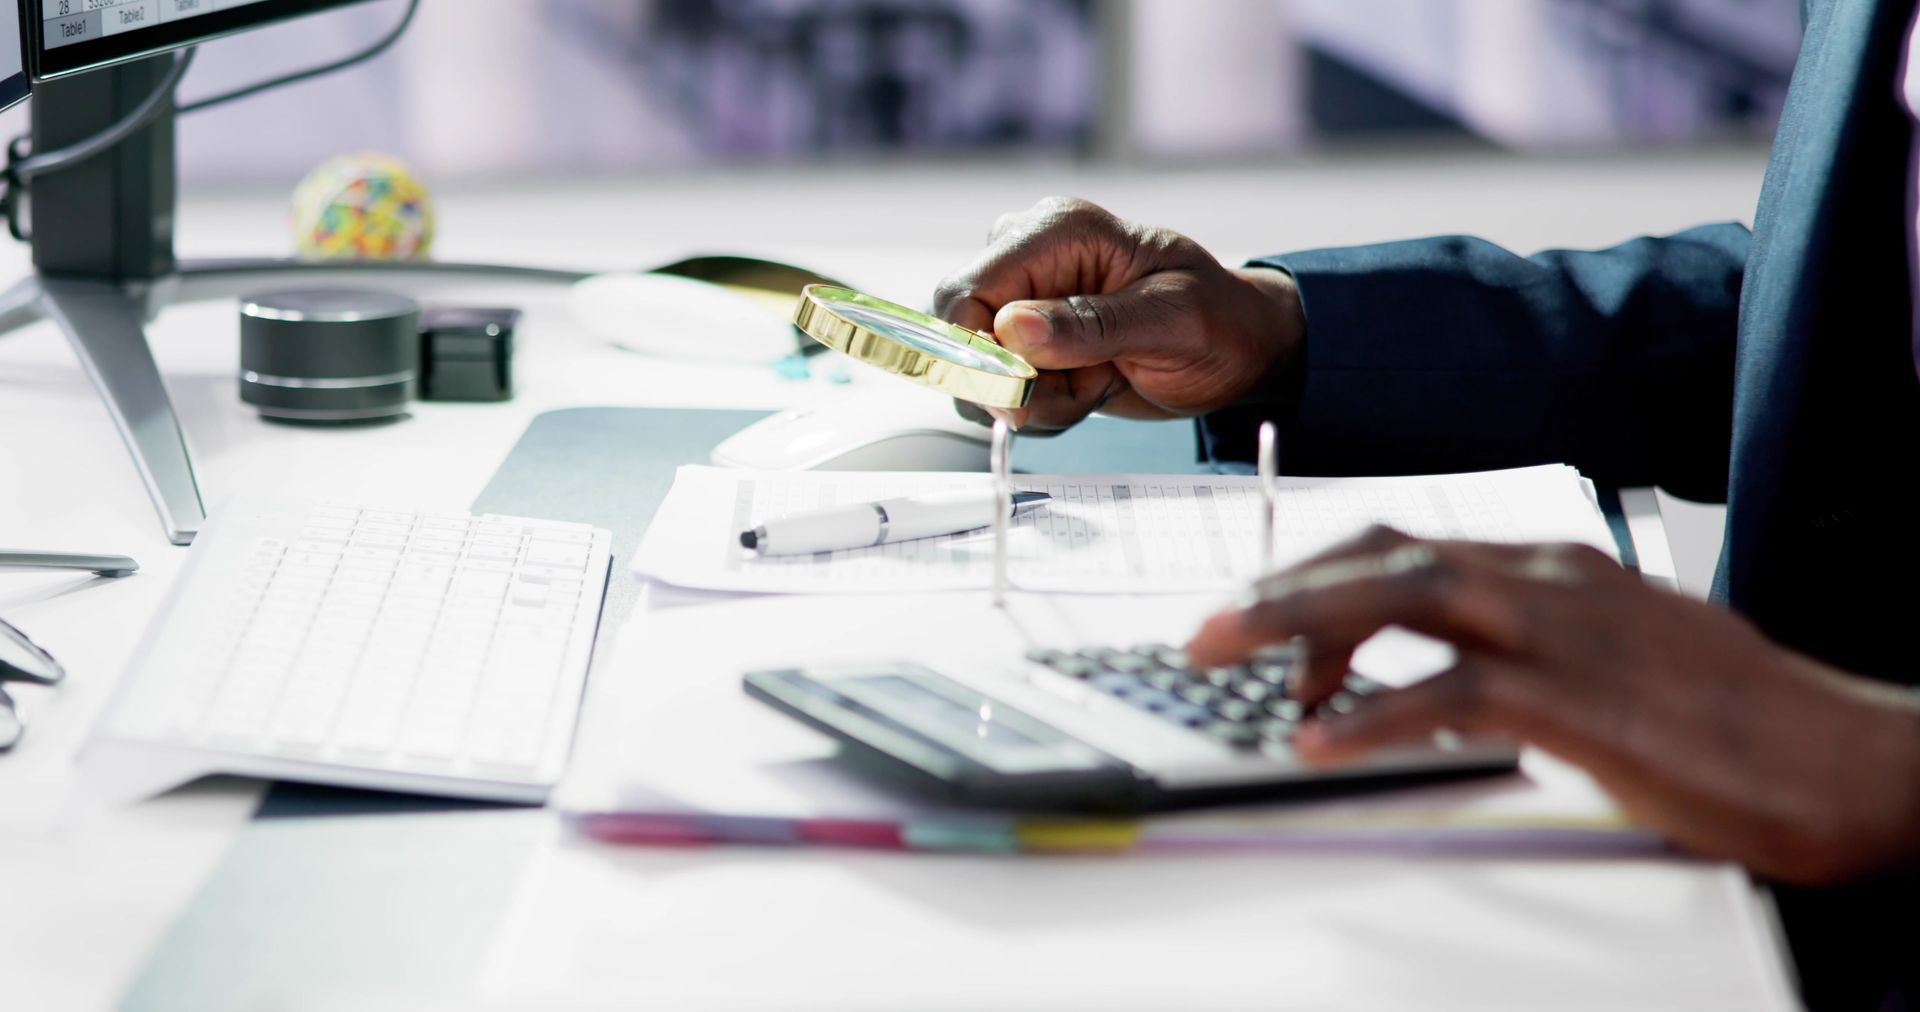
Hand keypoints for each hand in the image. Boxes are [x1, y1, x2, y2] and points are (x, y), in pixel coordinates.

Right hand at [932, 197, 1304, 432]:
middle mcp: (1029, 261)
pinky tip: (1092, 388)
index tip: (1017, 392)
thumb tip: (1012, 329)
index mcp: (1057, 232)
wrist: (1241, 350)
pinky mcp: (1030, 344)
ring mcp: (1025, 303)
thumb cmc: (1220, 320)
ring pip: (978, 373)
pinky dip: (1044, 407)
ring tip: (1098, 382)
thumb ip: (1090, 325)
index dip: (974, 350)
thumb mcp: (1170, 321)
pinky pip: (1003, 391)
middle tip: (1081, 389)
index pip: (967, 290)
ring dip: (1036, 399)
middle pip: (960, 334)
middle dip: (1014, 382)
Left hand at [1186, 526, 1919, 884]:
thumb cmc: (1732, 717)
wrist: (1849, 756)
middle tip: (1204, 632)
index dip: (1313, 576)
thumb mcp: (1611, 659)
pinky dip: (1373, 712)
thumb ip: (1524, 652)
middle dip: (1279, 587)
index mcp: (1548, 565)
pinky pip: (1452, 693)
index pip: (1400, 542)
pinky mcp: (1582, 701)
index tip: (1256, 618)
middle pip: (1381, 552)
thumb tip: (1441, 675)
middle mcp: (1546, 578)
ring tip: (1225, 656)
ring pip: (1401, 595)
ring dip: (1298, 623)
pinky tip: (1320, 737)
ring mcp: (1564, 632)